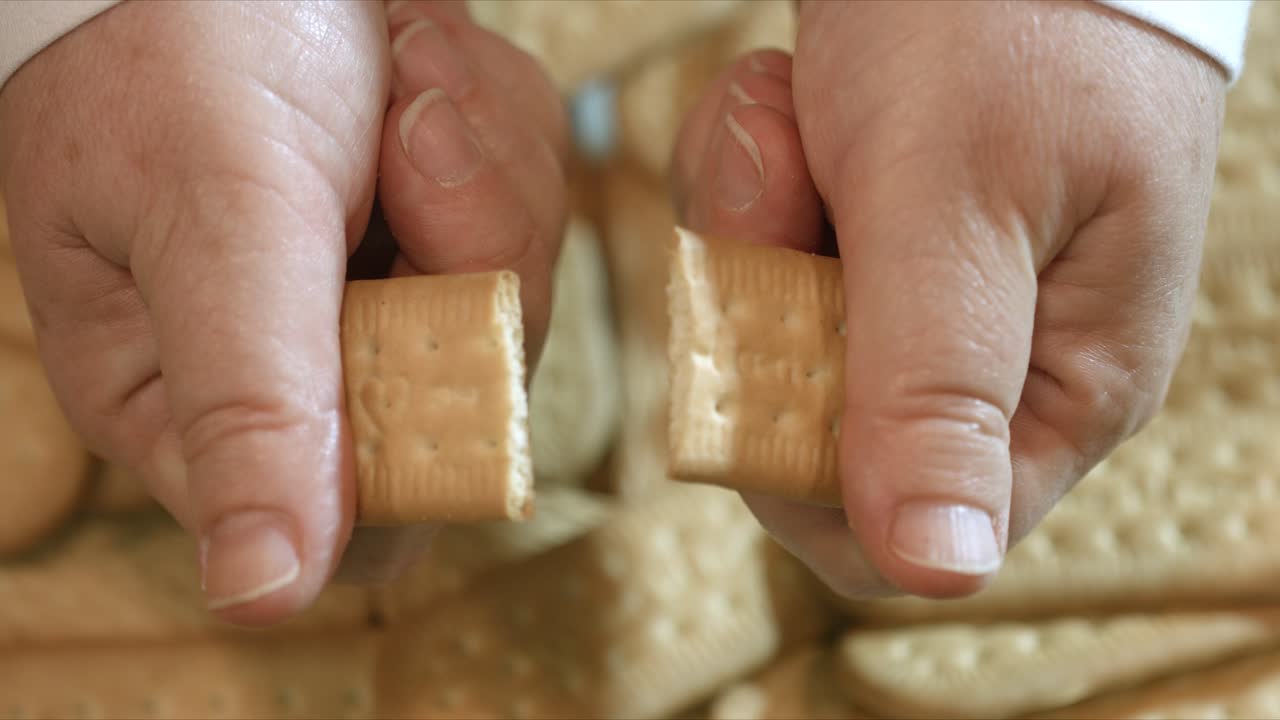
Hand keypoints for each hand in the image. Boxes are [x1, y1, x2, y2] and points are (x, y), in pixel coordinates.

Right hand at [0, 0, 566, 624]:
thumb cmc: (179, 49)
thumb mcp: (216, 221)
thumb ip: (250, 403)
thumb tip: (261, 594)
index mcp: (201, 400)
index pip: (361, 512)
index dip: (424, 421)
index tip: (409, 291)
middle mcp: (303, 361)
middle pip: (473, 392)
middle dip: (465, 248)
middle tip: (401, 138)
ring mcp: (384, 284)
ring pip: (518, 289)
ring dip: (482, 166)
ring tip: (400, 73)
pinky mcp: (441, 217)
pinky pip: (532, 201)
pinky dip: (495, 122)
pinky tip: (418, 60)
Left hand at [671, 1, 1224, 598]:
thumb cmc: (1008, 21)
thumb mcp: (958, 206)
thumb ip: (939, 386)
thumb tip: (941, 570)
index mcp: (1062, 383)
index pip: (907, 531)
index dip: (800, 472)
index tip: (756, 363)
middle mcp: (994, 358)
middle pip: (816, 423)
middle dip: (768, 301)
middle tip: (791, 183)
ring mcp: (921, 290)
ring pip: (773, 327)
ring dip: (750, 217)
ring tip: (797, 118)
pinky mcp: (867, 231)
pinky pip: (763, 249)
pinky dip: (749, 172)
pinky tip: (788, 101)